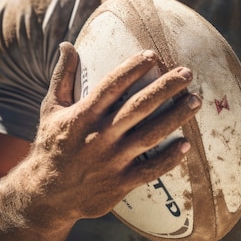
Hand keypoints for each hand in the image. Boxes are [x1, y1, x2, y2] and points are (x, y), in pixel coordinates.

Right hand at [32, 42, 200, 220]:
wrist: (45, 196)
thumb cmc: (51, 146)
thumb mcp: (51, 109)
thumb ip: (63, 77)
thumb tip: (67, 44)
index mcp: (82, 116)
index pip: (111, 86)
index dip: (132, 68)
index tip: (152, 54)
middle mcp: (99, 137)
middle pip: (138, 107)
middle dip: (165, 88)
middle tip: (187, 73)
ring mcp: (111, 161)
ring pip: (150, 135)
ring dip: (175, 117)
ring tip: (195, 101)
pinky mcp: (120, 184)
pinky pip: (150, 170)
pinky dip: (169, 158)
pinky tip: (186, 144)